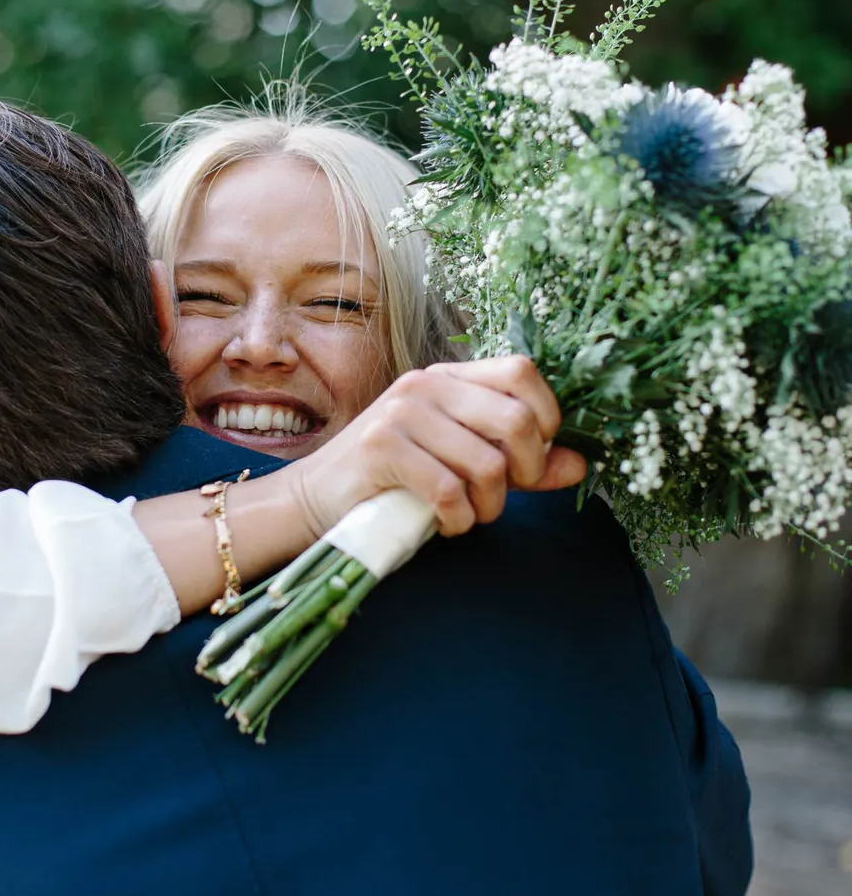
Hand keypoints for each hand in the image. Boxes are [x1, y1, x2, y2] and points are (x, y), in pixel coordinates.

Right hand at [287, 357, 587, 539]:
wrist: (316, 499)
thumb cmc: (395, 482)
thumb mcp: (463, 463)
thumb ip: (521, 463)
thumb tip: (579, 464)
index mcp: (450, 377)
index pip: (523, 372)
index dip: (546, 418)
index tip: (532, 460)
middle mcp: (427, 383)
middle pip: (517, 420)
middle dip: (526, 473)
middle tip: (502, 497)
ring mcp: (402, 412)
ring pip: (487, 463)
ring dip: (489, 505)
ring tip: (468, 515)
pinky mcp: (382, 447)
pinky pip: (449, 490)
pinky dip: (458, 519)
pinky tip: (444, 523)